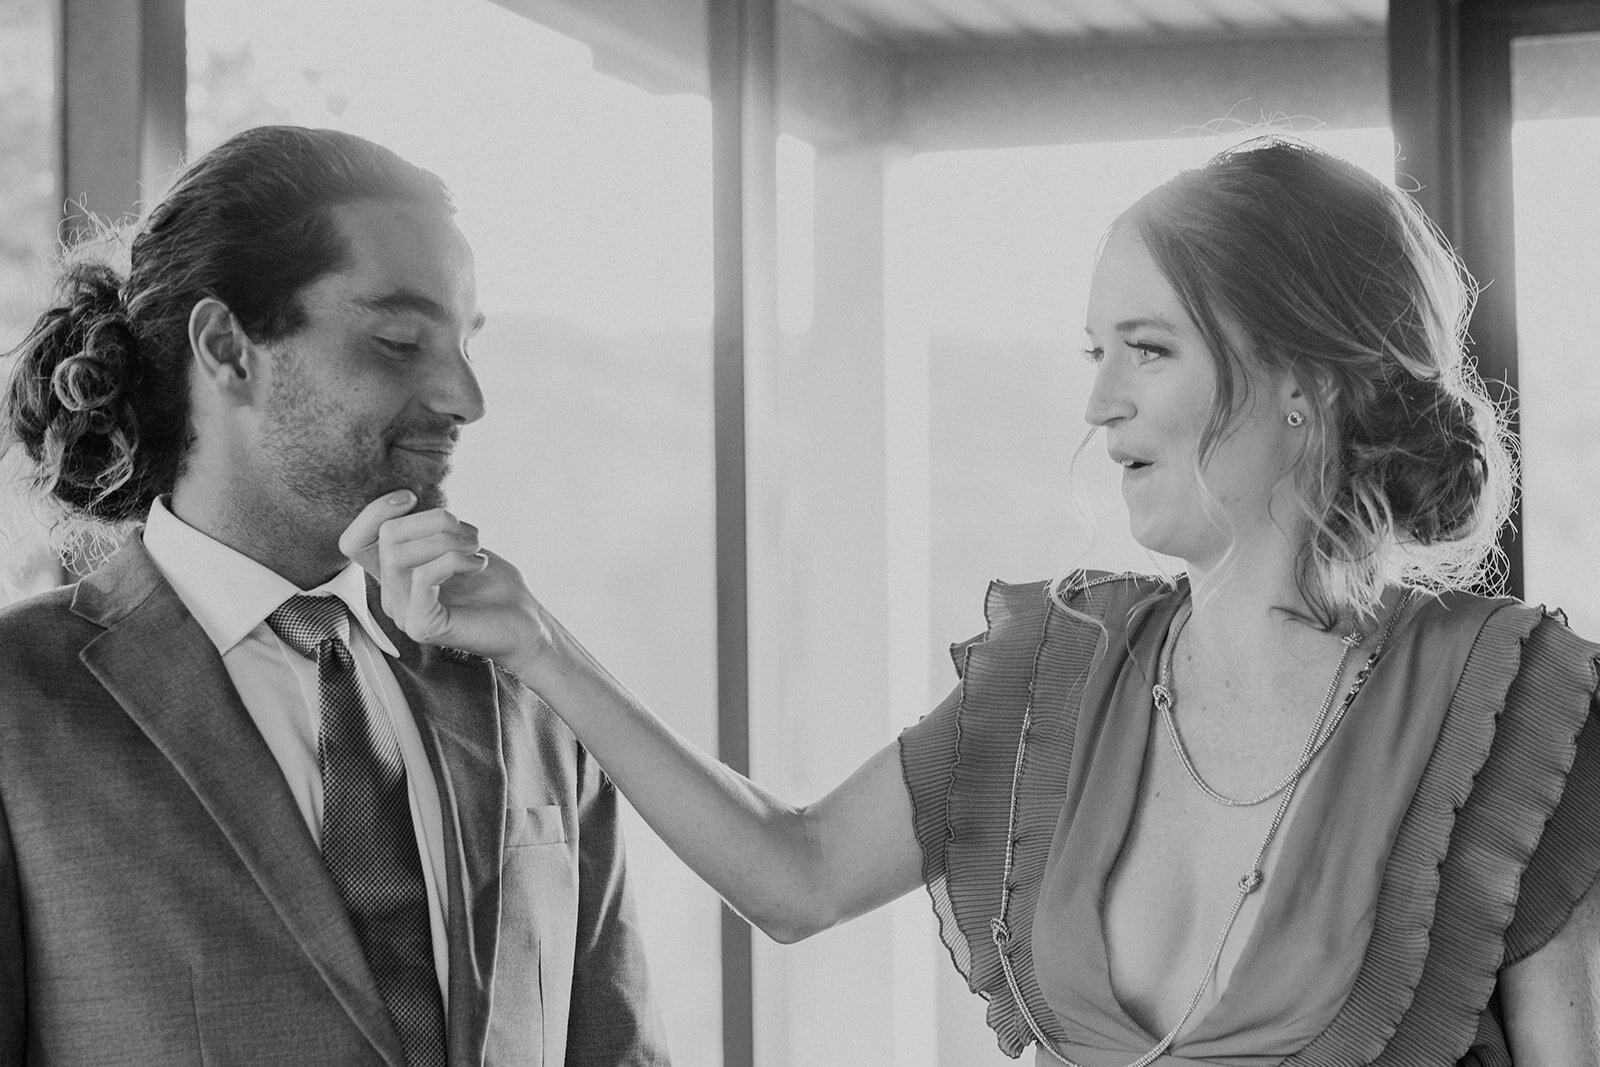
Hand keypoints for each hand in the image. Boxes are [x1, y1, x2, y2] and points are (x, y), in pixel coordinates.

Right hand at [340, 490, 551, 670]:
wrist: (525, 624)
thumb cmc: (494, 585)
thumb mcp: (458, 544)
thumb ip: (431, 528)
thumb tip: (410, 500)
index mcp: (395, 576)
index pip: (354, 541)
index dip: (375, 511)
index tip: (412, 497)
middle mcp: (392, 595)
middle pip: (386, 536)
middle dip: (433, 521)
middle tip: (470, 534)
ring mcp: (403, 613)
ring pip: (399, 554)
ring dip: (446, 540)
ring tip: (476, 548)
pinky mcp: (421, 625)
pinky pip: (422, 576)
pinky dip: (454, 560)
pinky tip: (479, 565)